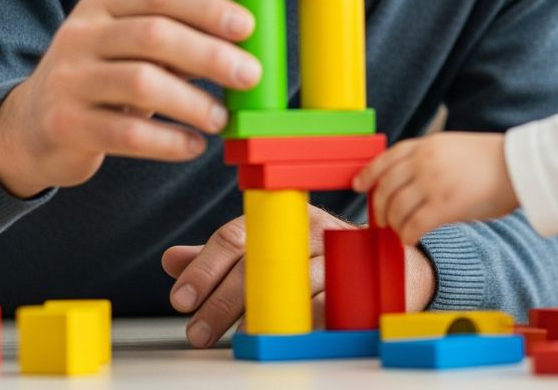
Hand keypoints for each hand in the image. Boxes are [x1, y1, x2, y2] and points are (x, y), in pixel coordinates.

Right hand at [0, 0, 260, 197]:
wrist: (29, 128)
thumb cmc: (100, 82)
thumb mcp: (126, 48)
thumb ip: (173, 41)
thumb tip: (242, 46)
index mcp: (102, 7)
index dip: (207, 9)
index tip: (247, 28)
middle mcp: (81, 36)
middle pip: (154, 35)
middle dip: (209, 54)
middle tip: (249, 75)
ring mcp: (68, 80)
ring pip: (142, 83)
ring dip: (192, 102)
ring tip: (221, 117)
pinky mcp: (65, 126)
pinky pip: (127, 134)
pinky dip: (168, 141)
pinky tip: (193, 145)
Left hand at [162, 206, 437, 346]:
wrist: (386, 260)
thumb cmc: (317, 254)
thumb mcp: (269, 247)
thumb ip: (222, 257)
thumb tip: (171, 261)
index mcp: (280, 218)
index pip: (234, 236)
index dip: (205, 266)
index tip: (181, 298)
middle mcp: (304, 230)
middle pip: (256, 263)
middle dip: (221, 301)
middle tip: (196, 332)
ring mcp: (332, 254)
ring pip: (287, 285)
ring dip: (256, 316)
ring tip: (233, 339)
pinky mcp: (354, 282)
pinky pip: (322, 306)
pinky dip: (298, 324)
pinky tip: (277, 337)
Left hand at [353, 132, 517, 246]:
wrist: (516, 166)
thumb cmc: (489, 160)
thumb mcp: (451, 148)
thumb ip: (428, 159)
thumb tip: (408, 183)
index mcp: (426, 145)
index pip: (386, 158)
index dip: (368, 173)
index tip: (357, 185)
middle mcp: (424, 161)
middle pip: (386, 186)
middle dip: (379, 206)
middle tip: (380, 219)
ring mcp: (433, 183)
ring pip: (397, 208)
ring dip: (393, 224)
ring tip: (398, 232)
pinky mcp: (445, 206)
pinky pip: (414, 225)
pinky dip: (407, 236)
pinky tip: (409, 241)